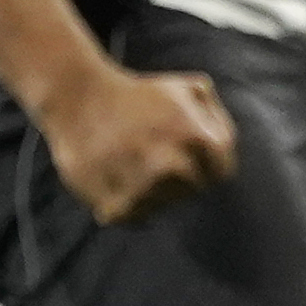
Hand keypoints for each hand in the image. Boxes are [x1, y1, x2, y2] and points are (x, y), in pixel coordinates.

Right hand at [36, 60, 238, 224]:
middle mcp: (173, 167)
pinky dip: (128, 204)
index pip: (221, 173)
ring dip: (152, 192)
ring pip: (164, 206)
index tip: (186, 156)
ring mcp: (144, 190)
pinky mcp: (118, 207)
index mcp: (197, 139)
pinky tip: (117, 178)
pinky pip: (136, 217)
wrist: (78, 98)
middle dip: (178, 176)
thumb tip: (226, 148)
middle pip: (192, 190)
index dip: (206, 164)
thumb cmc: (138, 93)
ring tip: (132, 165)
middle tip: (152, 157)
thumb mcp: (189, 88)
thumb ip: (218, 118)